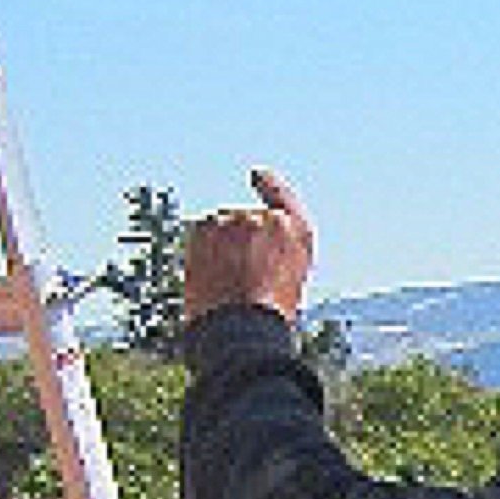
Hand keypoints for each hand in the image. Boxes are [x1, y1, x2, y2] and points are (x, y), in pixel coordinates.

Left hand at [180, 169, 317, 322]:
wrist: (241, 324)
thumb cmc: (266, 314)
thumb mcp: (287, 278)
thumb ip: (271, 250)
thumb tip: (246, 242)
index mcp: (297, 233)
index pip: (281, 198)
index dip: (269, 184)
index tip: (257, 174)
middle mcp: (269, 220)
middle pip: (245, 220)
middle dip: (237, 241)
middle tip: (239, 276)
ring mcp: (236, 220)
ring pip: (222, 226)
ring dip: (219, 246)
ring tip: (226, 282)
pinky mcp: (208, 226)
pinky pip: (203, 230)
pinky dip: (202, 247)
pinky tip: (210, 272)